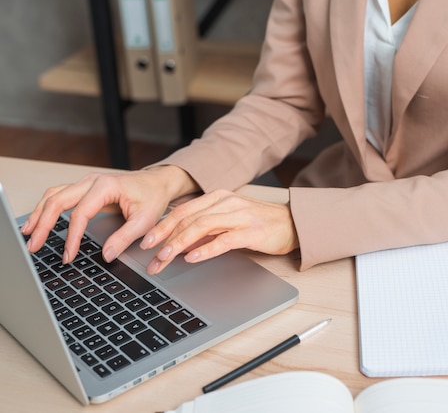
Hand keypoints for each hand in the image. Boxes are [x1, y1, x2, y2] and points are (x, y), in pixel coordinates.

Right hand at [21, 165, 197, 263]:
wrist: (157, 183)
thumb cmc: (153, 198)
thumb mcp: (145, 220)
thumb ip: (125, 238)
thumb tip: (107, 255)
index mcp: (106, 186)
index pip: (81, 213)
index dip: (72, 236)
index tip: (68, 255)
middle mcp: (92, 181)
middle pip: (58, 200)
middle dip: (43, 224)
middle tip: (34, 246)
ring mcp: (85, 182)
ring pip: (54, 196)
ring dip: (39, 215)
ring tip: (29, 235)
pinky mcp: (84, 188)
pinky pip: (58, 195)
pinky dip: (46, 208)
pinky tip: (38, 222)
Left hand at [139, 189, 298, 273]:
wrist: (293, 223)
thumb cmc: (260, 223)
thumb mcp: (229, 221)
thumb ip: (206, 230)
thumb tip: (180, 245)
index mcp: (219, 198)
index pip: (183, 211)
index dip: (162, 226)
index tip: (146, 242)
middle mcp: (227, 203)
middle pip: (188, 219)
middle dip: (165, 238)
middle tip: (150, 255)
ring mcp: (240, 216)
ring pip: (202, 227)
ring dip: (180, 244)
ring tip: (165, 258)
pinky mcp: (252, 231)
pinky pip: (224, 240)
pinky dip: (206, 249)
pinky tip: (193, 258)